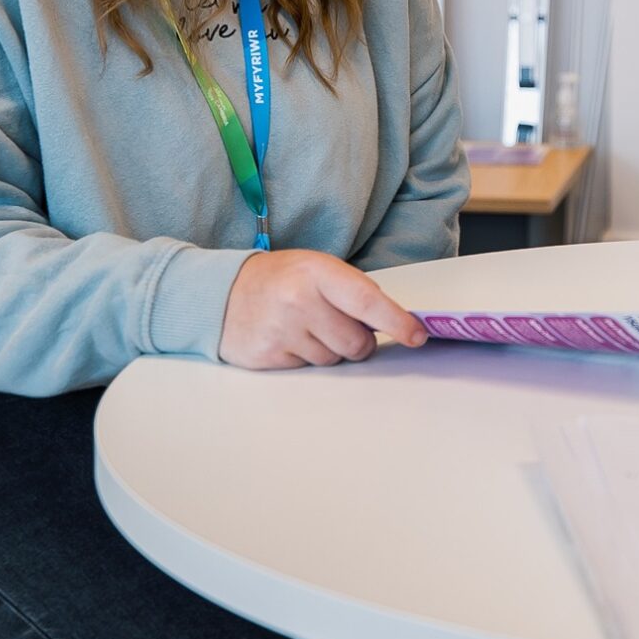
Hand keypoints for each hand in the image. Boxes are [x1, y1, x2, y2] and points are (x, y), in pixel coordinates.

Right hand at [218, 249, 429, 369]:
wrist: (222, 293)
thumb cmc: (280, 279)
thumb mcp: (316, 269)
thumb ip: (352, 291)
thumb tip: (392, 322)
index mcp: (316, 272)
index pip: (368, 302)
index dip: (397, 322)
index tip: (417, 335)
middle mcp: (299, 301)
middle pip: (356, 343)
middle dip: (358, 341)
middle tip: (340, 325)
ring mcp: (282, 331)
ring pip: (334, 360)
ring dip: (330, 349)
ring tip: (307, 327)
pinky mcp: (268, 356)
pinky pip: (308, 369)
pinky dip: (306, 357)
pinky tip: (289, 338)